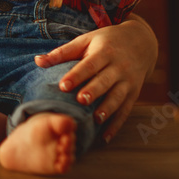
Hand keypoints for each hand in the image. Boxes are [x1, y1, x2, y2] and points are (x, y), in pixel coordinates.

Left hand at [34, 15, 157, 142]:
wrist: (141, 42)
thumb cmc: (106, 42)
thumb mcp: (86, 41)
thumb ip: (63, 53)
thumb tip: (37, 61)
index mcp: (104, 52)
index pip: (89, 65)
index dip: (76, 75)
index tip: (63, 85)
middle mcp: (119, 67)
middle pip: (105, 81)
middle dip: (93, 91)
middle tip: (80, 100)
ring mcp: (128, 82)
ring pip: (118, 97)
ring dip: (107, 109)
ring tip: (96, 119)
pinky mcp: (134, 93)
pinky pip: (126, 110)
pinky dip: (117, 125)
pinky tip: (106, 137)